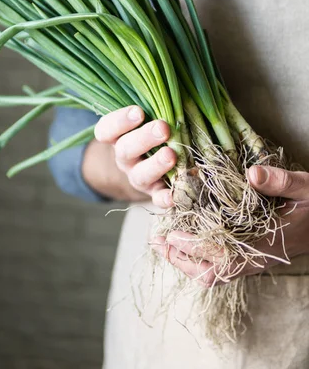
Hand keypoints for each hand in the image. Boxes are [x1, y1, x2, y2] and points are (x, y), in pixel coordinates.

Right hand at [94, 105, 175, 207]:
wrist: (150, 168)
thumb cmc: (152, 132)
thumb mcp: (149, 118)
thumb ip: (157, 106)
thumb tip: (182, 92)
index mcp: (118, 136)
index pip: (107, 129)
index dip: (119, 121)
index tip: (137, 112)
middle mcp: (125, 157)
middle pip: (125, 149)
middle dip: (144, 138)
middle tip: (162, 127)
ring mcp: (138, 177)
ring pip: (140, 175)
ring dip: (155, 165)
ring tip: (171, 155)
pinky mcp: (154, 193)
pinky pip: (156, 198)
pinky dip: (164, 198)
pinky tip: (174, 195)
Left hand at [152, 164, 308, 286]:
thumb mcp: (305, 188)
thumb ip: (280, 181)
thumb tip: (252, 174)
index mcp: (263, 246)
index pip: (219, 254)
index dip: (192, 245)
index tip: (170, 232)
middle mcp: (254, 260)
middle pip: (209, 273)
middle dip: (179, 259)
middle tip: (155, 240)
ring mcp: (252, 263)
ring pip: (212, 274)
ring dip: (184, 261)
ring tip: (162, 242)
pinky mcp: (250, 260)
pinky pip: (218, 268)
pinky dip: (196, 258)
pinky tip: (184, 240)